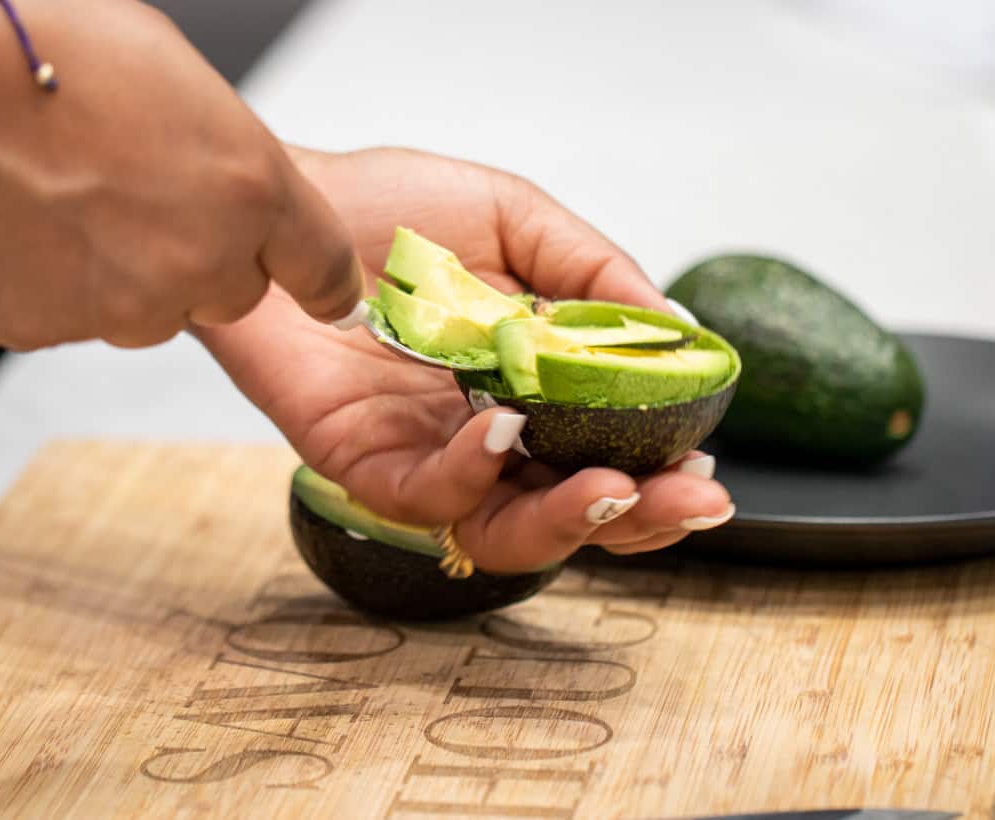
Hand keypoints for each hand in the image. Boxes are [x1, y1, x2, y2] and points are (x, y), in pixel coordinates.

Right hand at [0, 0, 361, 348]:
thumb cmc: (41, 53)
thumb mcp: (178, 76)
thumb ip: (225, 149)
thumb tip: (231, 180)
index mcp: (251, 190)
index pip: (326, 271)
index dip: (328, 283)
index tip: (330, 294)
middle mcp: (201, 261)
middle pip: (234, 294)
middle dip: (205, 259)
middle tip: (146, 199)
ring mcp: (127, 306)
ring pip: (151, 310)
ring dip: (127, 272)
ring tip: (72, 199)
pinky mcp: (52, 331)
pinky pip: (70, 317)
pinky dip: (53, 284)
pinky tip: (26, 224)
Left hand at [200, 148, 732, 572]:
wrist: (290, 202)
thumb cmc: (393, 209)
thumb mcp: (516, 218)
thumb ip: (593, 273)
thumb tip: (678, 330)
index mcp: (534, 389)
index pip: (609, 455)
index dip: (660, 474)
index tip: (704, 468)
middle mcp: (488, 433)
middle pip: (571, 509)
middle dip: (639, 518)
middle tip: (689, 502)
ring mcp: (427, 454)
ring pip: (505, 528)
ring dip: (567, 517)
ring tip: (612, 485)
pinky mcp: (363, 461)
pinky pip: (425, 496)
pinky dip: (471, 473)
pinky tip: (503, 430)